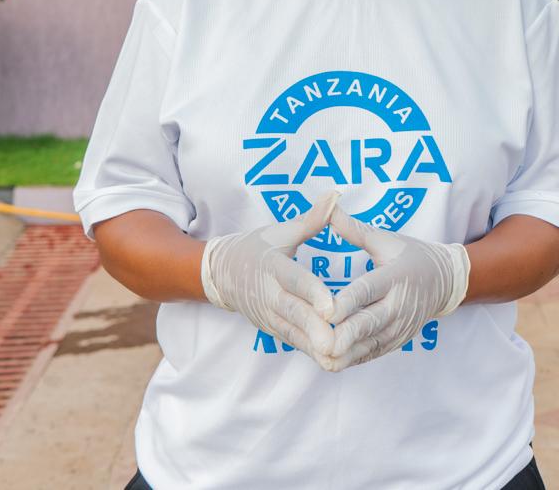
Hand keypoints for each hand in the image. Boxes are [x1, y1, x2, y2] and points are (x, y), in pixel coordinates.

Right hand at [201, 190, 337, 364]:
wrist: (221, 274)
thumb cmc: (258, 248)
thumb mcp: (281, 231)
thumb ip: (311, 219)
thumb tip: (335, 197)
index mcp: (272, 266)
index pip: (293, 280)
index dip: (312, 293)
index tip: (331, 306)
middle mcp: (267, 294)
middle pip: (293, 312)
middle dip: (314, 329)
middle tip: (335, 342)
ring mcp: (268, 315)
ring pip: (292, 332)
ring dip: (313, 346)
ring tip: (337, 357)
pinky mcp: (272, 328)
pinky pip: (293, 341)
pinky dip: (310, 352)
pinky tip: (332, 361)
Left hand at [324, 204, 469, 371]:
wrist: (444, 281)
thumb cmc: (409, 255)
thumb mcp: (385, 239)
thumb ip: (354, 229)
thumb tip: (329, 206)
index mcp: (394, 276)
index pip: (368, 290)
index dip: (348, 301)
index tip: (326, 310)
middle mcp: (399, 304)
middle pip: (370, 322)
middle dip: (347, 336)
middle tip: (323, 345)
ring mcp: (400, 326)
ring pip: (372, 343)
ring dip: (348, 353)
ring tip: (322, 360)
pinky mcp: (398, 340)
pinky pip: (375, 351)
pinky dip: (355, 359)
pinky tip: (333, 364)